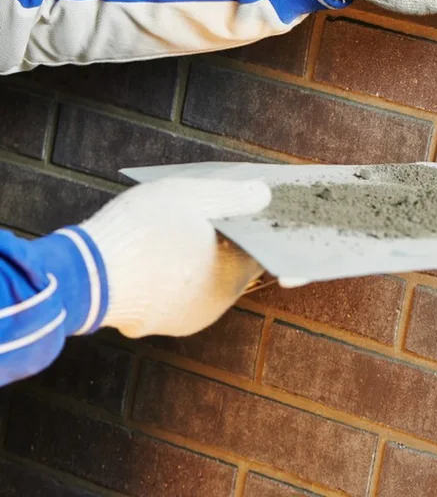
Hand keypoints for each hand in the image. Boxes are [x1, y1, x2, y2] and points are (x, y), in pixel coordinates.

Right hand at [81, 178, 269, 338]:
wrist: (87, 278)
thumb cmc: (141, 232)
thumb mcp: (189, 196)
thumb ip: (232, 195)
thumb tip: (264, 195)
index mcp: (235, 270)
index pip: (262, 246)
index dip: (256, 225)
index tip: (246, 210)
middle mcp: (220, 301)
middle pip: (235, 264)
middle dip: (226, 242)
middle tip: (208, 217)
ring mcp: (192, 317)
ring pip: (207, 281)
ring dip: (199, 261)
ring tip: (178, 234)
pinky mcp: (164, 325)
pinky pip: (180, 296)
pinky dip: (176, 278)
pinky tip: (159, 257)